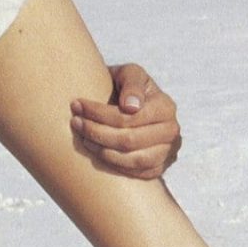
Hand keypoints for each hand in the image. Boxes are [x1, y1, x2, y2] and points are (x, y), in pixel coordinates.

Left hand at [72, 61, 182, 179]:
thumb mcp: (130, 73)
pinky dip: (114, 165)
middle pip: (129, 140)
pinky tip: (97, 152)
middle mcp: (171, 131)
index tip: (77, 106)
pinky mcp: (159, 168)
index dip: (100, 114)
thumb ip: (132, 82)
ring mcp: (168, 152)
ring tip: (83, 138)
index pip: (128, 117)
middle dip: (97, 133)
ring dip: (102, 151)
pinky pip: (136, 173)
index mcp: (165, 107)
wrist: (135, 107)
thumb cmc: (128, 87)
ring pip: (132, 160)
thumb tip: (131, 107)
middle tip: (75, 123)